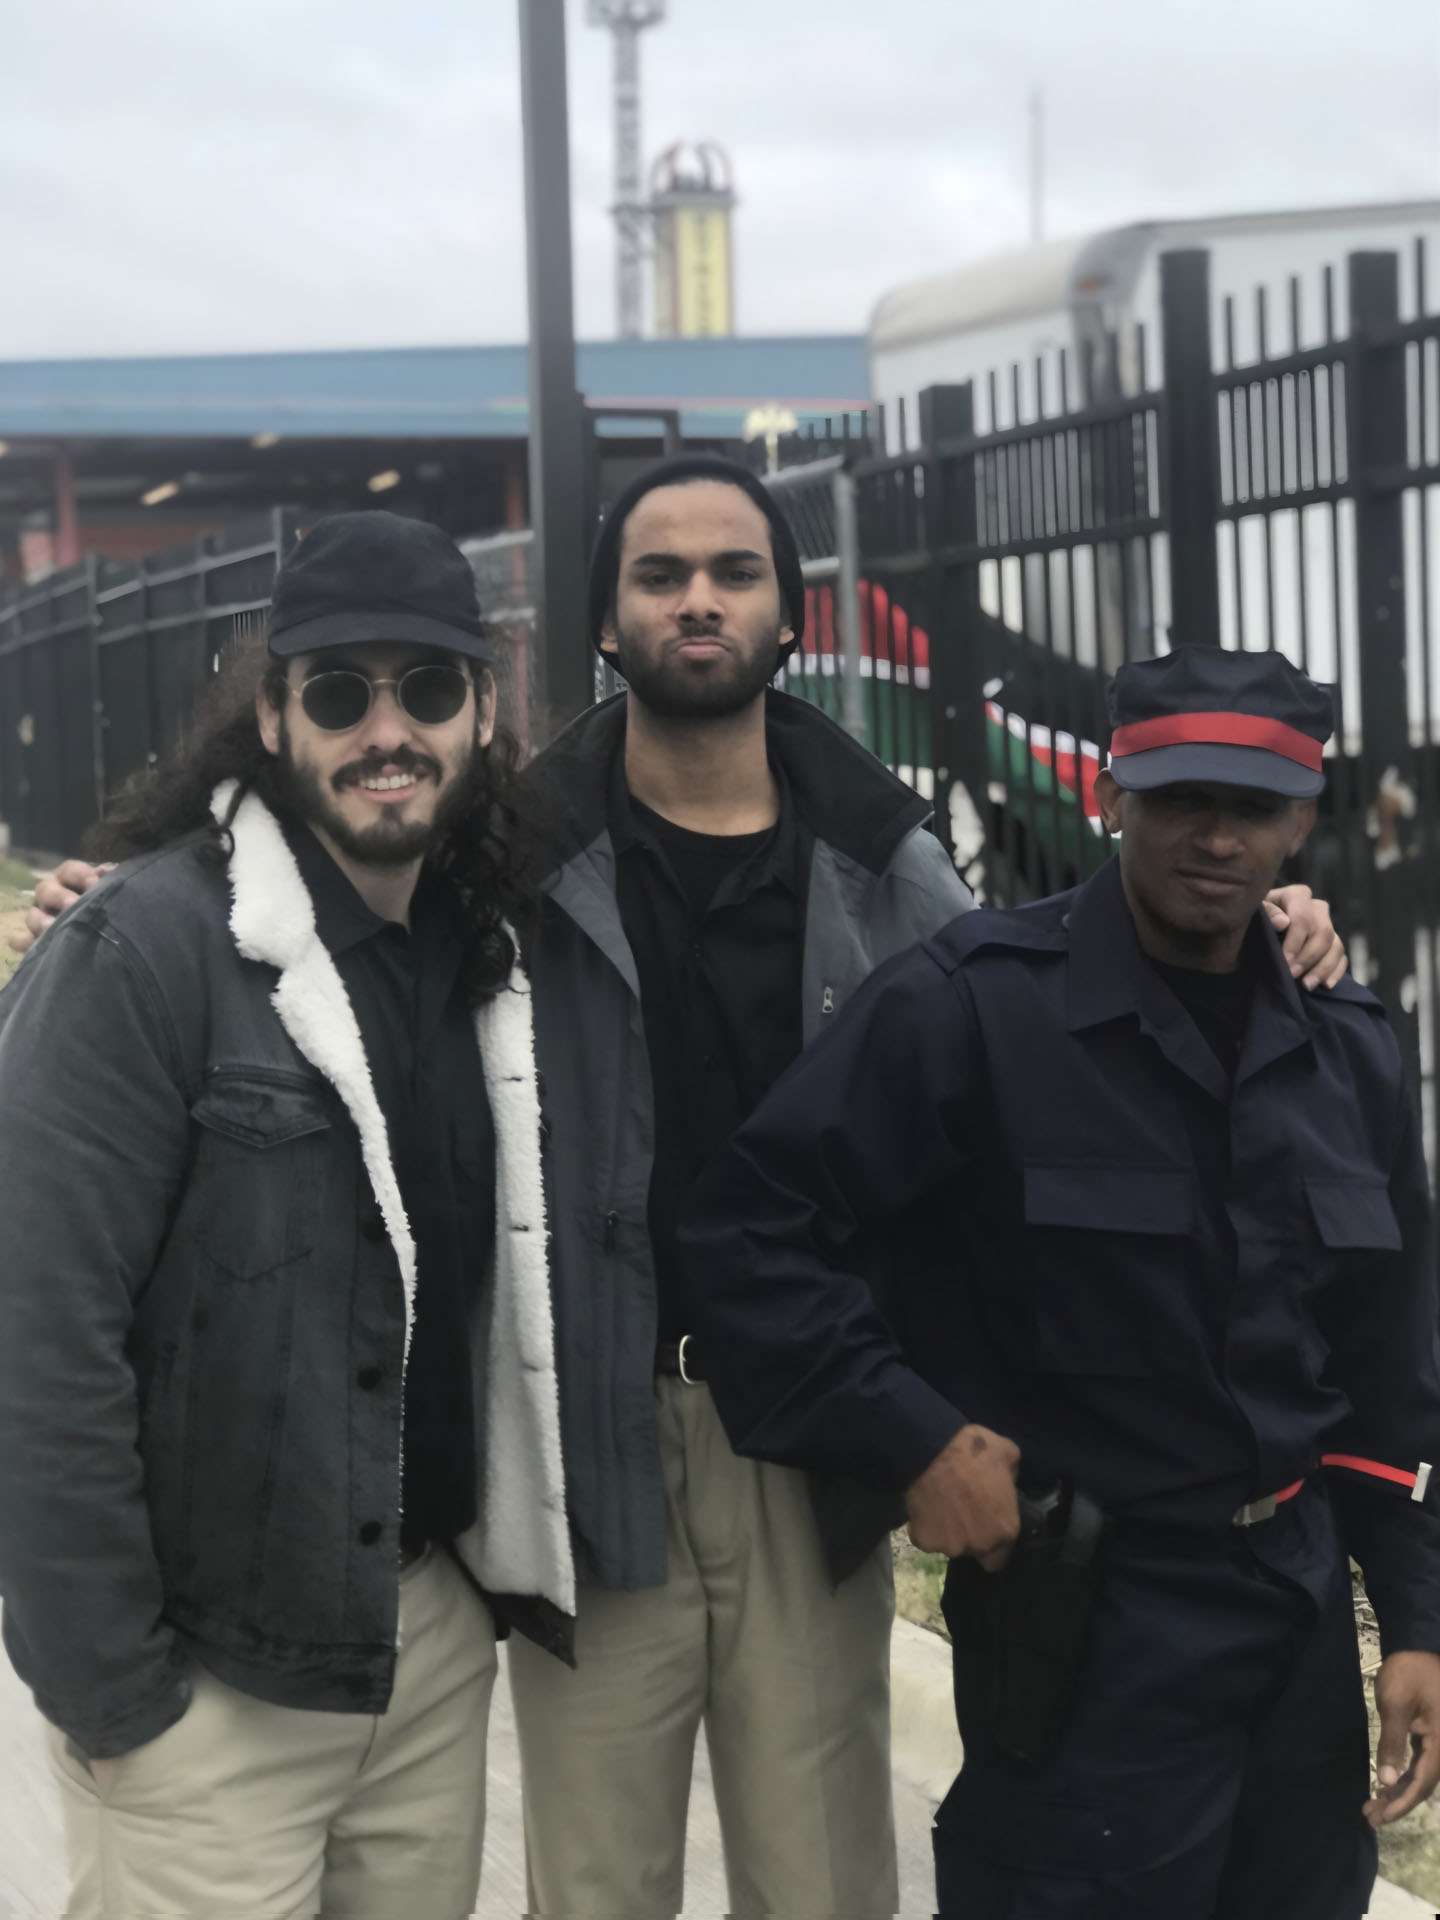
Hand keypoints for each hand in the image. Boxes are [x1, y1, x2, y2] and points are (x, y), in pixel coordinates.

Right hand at [6, 859, 109, 954]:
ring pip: (33, 915)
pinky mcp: (38, 938)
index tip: (94, 883)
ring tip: (51, 927)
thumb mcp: (115, 890)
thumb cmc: (112, 904)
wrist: (115, 935)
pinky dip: (26, 943)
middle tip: (72, 905)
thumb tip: (104, 871)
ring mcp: (42, 916)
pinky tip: (35, 947)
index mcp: (71, 878)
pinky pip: (24, 940)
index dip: (81, 875)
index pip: (70, 870)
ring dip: (40, 921)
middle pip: (46, 890)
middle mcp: (53, 894)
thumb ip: (111, 879)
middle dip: (59, 897)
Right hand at [904, 1424, 1020, 1570]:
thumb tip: (1008, 1479)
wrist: (934, 1450)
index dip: (996, 1539)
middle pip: (976, 1551)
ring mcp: (950, 1546)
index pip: (1004, 1553)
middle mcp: (980, 1545)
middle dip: (972, 1536)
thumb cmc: (975, 1452)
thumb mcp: (1008, 1453)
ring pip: (949, 1545)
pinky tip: (926, 1506)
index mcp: (1006, 1529)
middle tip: (964, 1511)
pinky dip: (925, 1526)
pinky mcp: (923, 1541)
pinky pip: (925, 1537)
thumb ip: (1011, 1476)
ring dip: (948, 1530)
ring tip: (942, 1504)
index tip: (987, 1522)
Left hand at [1263, 884, 1347, 990]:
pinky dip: (1336, 971)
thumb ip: (1266, 913)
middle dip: (1309, 957)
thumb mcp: (1253, 914)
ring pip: (1335, 945)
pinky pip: (1341, 956)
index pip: (1303, 917)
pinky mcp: (1332, 944)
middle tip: (1293, 975)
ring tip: (1307, 985)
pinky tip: (1326, 985)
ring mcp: (1327, 926)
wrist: (1255, 932)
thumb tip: (1283, 923)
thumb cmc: (1252, 921)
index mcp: (1296, 896)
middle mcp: (1316, 908)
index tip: (1285, 960)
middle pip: (1323, 932)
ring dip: (1323, 968)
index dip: (1296, 940)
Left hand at [1364, 1649, 1439, 1827]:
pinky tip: (1387, 1784)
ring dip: (1400, 1791)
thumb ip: (1392, 1742)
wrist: (1420, 1645)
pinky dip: (1404, 1775)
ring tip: (1373, 1807)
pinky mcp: (1434, 1735)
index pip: (1422, 1783)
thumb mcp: (1395, 1703)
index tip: (1380, 1817)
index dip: (1401, 1803)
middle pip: (1424, 1784)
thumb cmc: (1409, 1671)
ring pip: (1423, 1775)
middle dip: (1398, 1802)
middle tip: (1370, 1817)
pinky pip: (1422, 1762)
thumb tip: (1386, 1780)